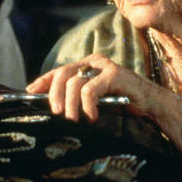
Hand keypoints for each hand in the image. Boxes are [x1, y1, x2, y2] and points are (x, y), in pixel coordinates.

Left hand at [27, 53, 148, 121]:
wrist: (151, 103)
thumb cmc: (123, 101)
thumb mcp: (96, 99)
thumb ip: (78, 97)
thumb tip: (54, 106)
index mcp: (88, 65)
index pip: (60, 70)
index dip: (43, 80)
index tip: (30, 92)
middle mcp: (94, 62)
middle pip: (63, 74)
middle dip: (54, 94)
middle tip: (56, 113)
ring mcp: (104, 66)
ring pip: (75, 83)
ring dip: (71, 105)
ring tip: (75, 119)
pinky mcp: (113, 74)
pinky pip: (90, 90)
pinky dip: (87, 106)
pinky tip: (92, 116)